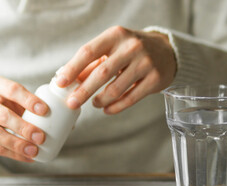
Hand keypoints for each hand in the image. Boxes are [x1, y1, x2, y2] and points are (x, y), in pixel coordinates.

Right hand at [0, 75, 48, 161]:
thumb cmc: (1, 105)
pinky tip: (28, 157)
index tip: (45, 110)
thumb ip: (33, 105)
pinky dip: (13, 154)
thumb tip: (68, 122)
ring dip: (17, 144)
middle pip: (3, 115)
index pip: (12, 90)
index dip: (29, 100)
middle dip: (24, 128)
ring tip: (34, 150)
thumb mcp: (11, 98)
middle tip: (41, 137)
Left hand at [56, 25, 176, 113]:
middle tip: (72, 103)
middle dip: (83, 91)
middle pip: (102, 73)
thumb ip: (93, 63)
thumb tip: (69, 79)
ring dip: (100, 100)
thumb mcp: (113, 48)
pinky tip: (107, 109)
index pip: (88, 52)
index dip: (72, 69)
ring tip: (94, 103)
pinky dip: (116, 107)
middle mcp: (131, 47)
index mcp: (116, 35)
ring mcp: (145, 63)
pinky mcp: (155, 79)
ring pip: (116, 88)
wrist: (167, 52)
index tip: (60, 82)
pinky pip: (131, 98)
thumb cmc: (132, 50)